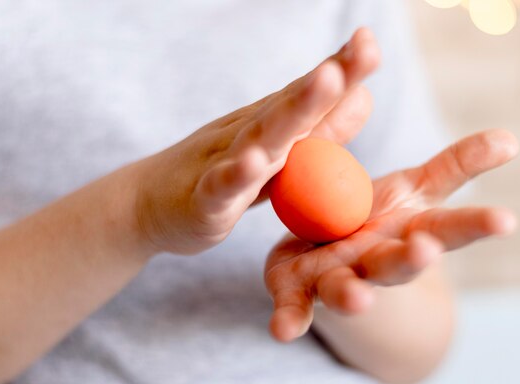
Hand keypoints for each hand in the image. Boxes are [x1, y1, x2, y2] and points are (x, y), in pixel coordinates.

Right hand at [134, 28, 379, 253]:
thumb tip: (366, 97)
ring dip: (294, 110)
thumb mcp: (277, 156)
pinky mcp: (205, 201)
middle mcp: (249, 136)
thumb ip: (320, 131)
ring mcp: (223, 165)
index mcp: (270, 126)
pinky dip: (237, 175)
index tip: (370, 42)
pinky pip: (222, 187)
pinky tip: (254, 161)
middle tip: (364, 49)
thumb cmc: (221, 178)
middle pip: (292, 106)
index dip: (343, 69)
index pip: (309, 93)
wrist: (148, 205)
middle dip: (330, 79)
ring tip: (326, 82)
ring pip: (261, 137)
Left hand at [265, 129, 518, 341]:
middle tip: (424, 250)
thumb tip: (511, 140)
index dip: (475, 225)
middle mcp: (376, 262)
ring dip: (353, 295)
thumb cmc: (378, 217)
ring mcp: (338, 278)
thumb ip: (456, 167)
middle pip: (399, 264)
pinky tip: (282, 332)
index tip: (505, 220)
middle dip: (412, 259)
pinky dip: (290, 320)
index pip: (448, 228)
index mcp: (408, 234)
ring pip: (347, 289)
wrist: (332, 255)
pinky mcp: (298, 288)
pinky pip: (295, 307)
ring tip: (359, 299)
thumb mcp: (417, 189)